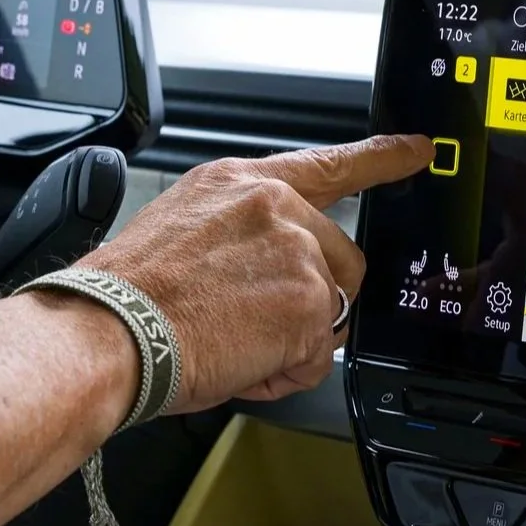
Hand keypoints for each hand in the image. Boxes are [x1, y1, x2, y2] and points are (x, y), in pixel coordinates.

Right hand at [78, 134, 433, 410]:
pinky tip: (235, 362)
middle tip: (248, 327)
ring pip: (328, 315)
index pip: (326, 165)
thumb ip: (239, 241)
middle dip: (309, 306)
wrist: (107, 329)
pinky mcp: (308, 299)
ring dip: (289, 344)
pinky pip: (314, 358)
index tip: (417, 150)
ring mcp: (297, 250)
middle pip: (339, 263)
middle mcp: (274, 206)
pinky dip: (280, 376)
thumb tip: (260, 283)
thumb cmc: (126, 297)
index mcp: (239, 184)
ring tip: (229, 343)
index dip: (381, 159)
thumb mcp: (181, 235)